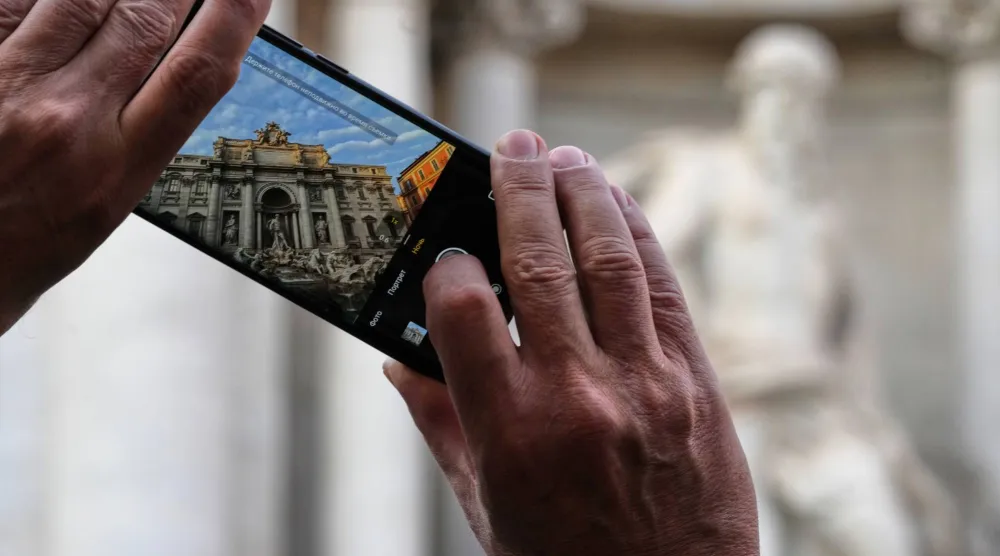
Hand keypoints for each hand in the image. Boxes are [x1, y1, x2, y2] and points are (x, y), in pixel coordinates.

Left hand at [0, 0, 269, 332]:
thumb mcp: (103, 206)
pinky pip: (12, 3)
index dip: (234, 20)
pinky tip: (64, 2)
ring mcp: (6, 84)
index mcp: (114, 170)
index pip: (195, 76)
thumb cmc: (15, 249)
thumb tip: (170, 68)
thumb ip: (139, 135)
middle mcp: (64, 120)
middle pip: (143, 19)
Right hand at [385, 129, 758, 554]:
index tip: (448, 250)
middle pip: (538, 259)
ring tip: (564, 155)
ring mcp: (644, 384)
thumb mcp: (485, 505)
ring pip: (608, 257)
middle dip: (519, 188)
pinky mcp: (695, 383)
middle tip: (510, 145)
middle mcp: (577, 394)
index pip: (463, 306)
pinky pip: (661, 289)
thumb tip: (400, 365)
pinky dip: (637, 234)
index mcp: (510, 430)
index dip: (448, 263)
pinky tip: (616, 203)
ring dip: (584, 192)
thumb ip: (442, 427)